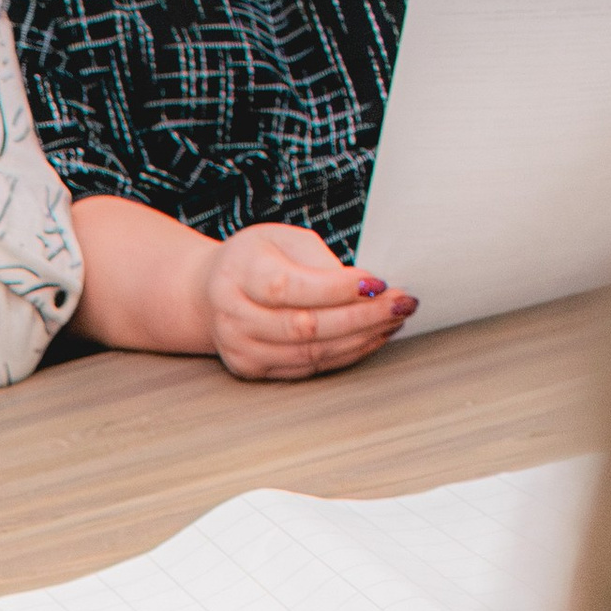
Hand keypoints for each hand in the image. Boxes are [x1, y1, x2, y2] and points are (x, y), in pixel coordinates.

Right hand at [201, 224, 417, 379]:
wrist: (208, 293)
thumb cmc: (256, 259)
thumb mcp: (283, 240)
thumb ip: (320, 262)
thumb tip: (368, 289)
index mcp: (239, 274)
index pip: (291, 288)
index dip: (339, 289)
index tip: (380, 282)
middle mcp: (234, 317)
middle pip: (304, 326)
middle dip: (362, 316)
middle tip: (402, 303)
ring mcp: (240, 349)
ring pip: (310, 352)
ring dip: (360, 338)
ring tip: (394, 319)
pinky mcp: (251, 370)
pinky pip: (307, 367)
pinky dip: (345, 354)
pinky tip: (370, 337)